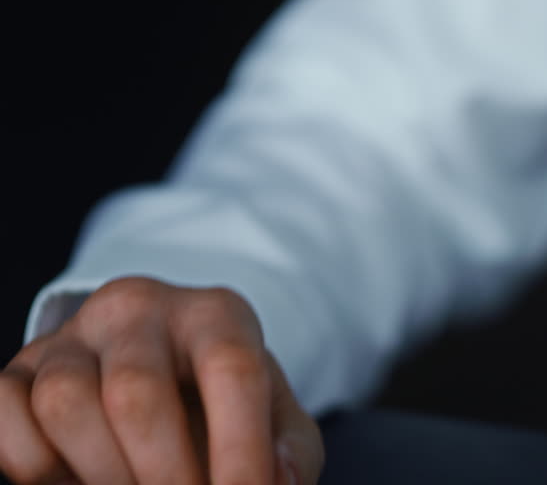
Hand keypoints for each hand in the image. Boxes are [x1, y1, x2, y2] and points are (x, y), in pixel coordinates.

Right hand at [0, 277, 323, 484]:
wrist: (164, 371)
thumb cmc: (227, 404)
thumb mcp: (275, 419)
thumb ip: (290, 452)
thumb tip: (279, 483)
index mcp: (217, 314)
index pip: (232, 370)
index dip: (240, 450)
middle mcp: (141, 308)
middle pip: (137, 393)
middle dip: (164, 475)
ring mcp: (73, 334)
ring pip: (65, 403)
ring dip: (102, 474)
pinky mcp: (20, 366)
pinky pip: (6, 411)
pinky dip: (35, 466)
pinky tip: (75, 483)